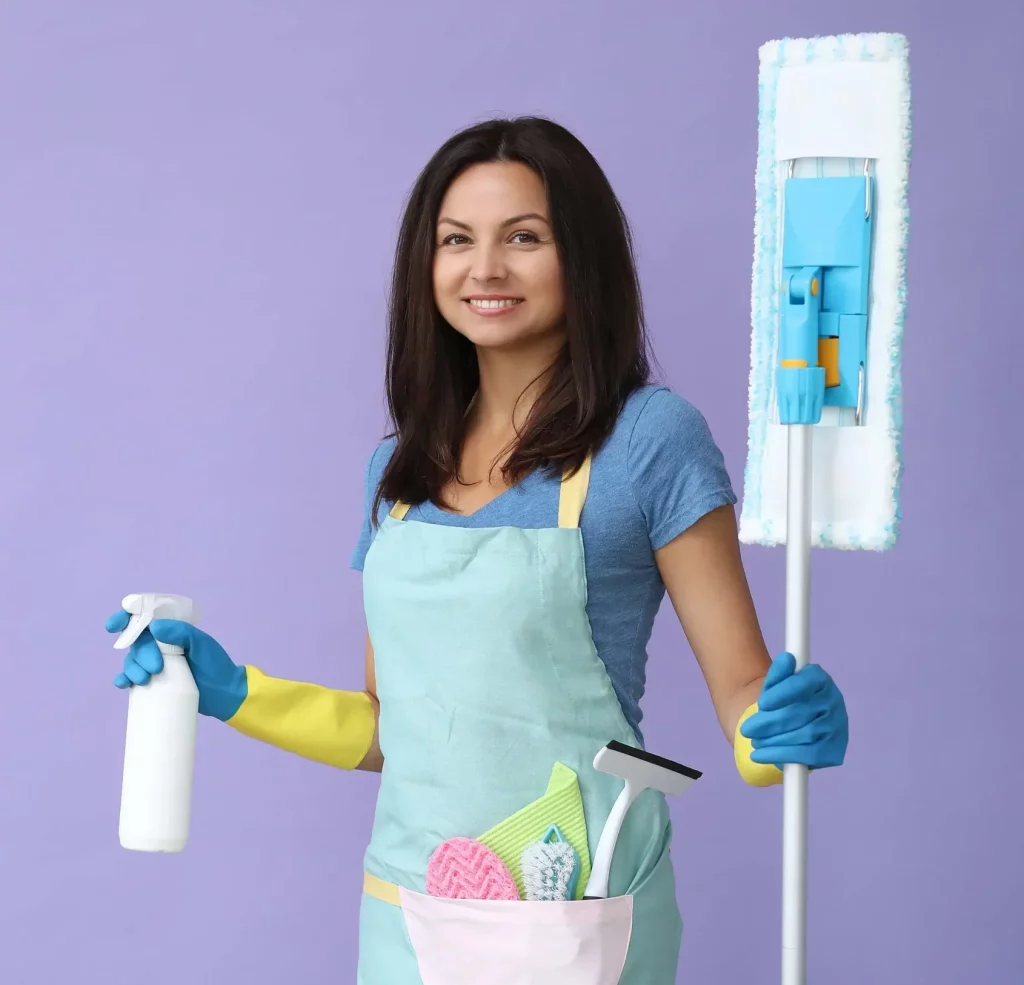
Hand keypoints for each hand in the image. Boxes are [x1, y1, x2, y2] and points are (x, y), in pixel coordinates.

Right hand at [107, 609, 247, 720]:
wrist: (223, 694)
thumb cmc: (215, 664)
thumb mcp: (202, 644)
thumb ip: (181, 632)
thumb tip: (154, 626)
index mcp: (170, 630)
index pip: (143, 617)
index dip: (125, 617)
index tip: (114, 626)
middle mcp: (159, 644)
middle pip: (136, 642)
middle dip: (141, 654)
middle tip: (157, 668)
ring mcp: (154, 663)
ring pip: (131, 660)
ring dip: (132, 668)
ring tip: (146, 679)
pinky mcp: (152, 681)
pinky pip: (130, 678)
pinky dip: (123, 679)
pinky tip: (124, 684)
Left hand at [739, 652, 847, 769]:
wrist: (787, 725)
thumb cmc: (779, 702)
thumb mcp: (774, 686)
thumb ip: (778, 673)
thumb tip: (787, 658)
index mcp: (820, 679)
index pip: (802, 683)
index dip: (782, 694)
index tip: (762, 703)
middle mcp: (833, 700)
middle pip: (801, 713)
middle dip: (771, 722)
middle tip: (747, 729)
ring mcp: (837, 726)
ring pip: (805, 734)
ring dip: (775, 740)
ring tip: (754, 742)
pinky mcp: (834, 750)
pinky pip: (809, 755)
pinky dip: (782, 756)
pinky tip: (761, 755)